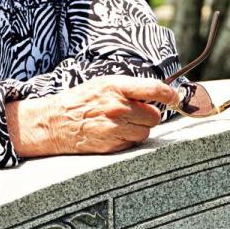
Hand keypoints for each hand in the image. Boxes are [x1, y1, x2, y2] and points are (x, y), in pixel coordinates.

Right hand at [6, 75, 178, 156]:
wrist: (54, 122)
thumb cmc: (80, 100)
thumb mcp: (104, 83)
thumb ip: (130, 88)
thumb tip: (158, 92)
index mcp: (117, 87)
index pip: (155, 89)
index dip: (170, 95)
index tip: (175, 98)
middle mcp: (118, 107)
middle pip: (154, 116)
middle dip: (148, 115)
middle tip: (134, 113)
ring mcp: (115, 128)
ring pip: (146, 132)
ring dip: (139, 129)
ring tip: (121, 123)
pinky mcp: (111, 145)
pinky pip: (133, 144)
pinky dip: (128, 139)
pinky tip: (113, 133)